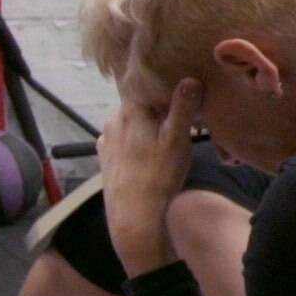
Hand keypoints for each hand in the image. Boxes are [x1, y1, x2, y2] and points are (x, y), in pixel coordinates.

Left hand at [103, 78, 202, 277]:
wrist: (133, 217)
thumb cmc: (158, 177)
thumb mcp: (177, 140)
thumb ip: (182, 108)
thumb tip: (189, 78)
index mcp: (130, 110)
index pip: (145, 82)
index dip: (163, 84)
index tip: (180, 88)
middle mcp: (113, 119)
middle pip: (138, 102)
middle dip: (157, 106)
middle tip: (180, 116)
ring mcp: (106, 139)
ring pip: (130, 121)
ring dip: (146, 124)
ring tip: (166, 137)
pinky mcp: (105, 157)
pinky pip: (123, 139)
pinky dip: (135, 140)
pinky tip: (148, 154)